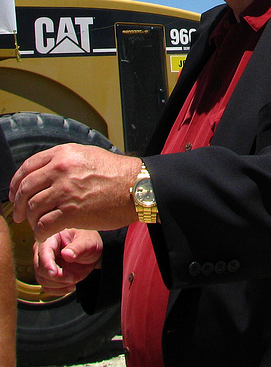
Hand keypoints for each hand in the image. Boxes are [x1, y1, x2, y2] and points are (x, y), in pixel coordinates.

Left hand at [10, 143, 140, 241]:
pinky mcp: (71, 213)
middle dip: (19, 205)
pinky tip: (46, 234)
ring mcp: (65, 192)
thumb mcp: (89, 154)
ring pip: (33, 209)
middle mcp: (61, 170)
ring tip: (38, 224)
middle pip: (26, 189)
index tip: (15, 194)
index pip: (27, 167)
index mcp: (64, 155)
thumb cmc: (117, 172)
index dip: (16, 183)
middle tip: (20, 214)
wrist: (137, 187)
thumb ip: (65, 160)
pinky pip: (44, 226)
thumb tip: (44, 170)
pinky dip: (41, 233)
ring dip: (32, 220)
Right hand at [34, 229, 102, 295]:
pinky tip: (71, 286)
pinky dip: (59, 290)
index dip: (48, 264)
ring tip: (75, 279)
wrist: (92, 251)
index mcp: (52, 237)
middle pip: (40, 269)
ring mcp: (44, 264)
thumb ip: (78, 248)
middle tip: (73, 277)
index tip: (55, 273)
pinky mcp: (47, 275)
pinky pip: (47, 287)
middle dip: (57, 277)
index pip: (44, 252)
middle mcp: (44, 250)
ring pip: (43, 280)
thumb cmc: (89, 242)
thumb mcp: (88, 242)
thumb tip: (66, 254)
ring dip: (59, 284)